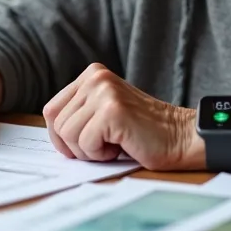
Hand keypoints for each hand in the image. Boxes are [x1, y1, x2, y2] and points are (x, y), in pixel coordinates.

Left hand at [42, 63, 197, 170]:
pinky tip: (121, 146)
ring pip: (67, 134)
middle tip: (104, 145)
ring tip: (114, 144)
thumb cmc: (141, 134)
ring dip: (89, 151)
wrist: (180, 138)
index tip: (82, 146)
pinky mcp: (112, 110)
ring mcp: (104, 92)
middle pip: (56, 123)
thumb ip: (78, 114)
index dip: (60, 137)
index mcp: (91, 75)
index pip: (51, 110)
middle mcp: (96, 78)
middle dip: (75, 146)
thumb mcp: (102, 114)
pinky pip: (85, 143)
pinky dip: (100, 154)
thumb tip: (51, 130)